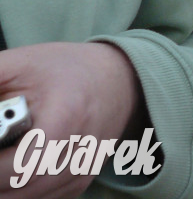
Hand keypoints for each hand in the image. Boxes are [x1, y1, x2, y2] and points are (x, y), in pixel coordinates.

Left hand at [0, 42, 141, 198]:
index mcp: (65, 121)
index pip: (13, 168)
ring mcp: (78, 176)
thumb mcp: (22, 64)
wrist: (122, 81)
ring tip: (1, 150)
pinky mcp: (76, 187)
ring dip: (1, 184)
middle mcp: (76, 156)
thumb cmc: (70, 70)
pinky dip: (13, 188)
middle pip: (13, 190)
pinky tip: (9, 167)